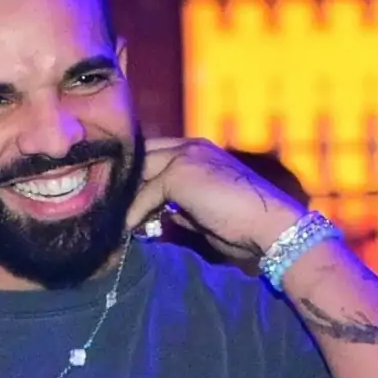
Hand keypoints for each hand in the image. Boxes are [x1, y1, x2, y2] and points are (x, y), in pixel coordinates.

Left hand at [126, 138, 305, 260]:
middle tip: (105, 205)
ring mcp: (185, 157)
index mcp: (199, 152)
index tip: (119, 198)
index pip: (154, 154)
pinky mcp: (179, 175)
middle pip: (141, 157)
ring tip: (108, 217)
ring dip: (122, 197)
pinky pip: (145, 195)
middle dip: (123, 181)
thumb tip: (154, 215)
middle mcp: (191, 148)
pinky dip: (133, 214)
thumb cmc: (244, 225)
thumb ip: (178, 207)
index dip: (136, 175)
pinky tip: (125, 230)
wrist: (273, 227)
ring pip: (139, 173)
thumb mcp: (203, 213)